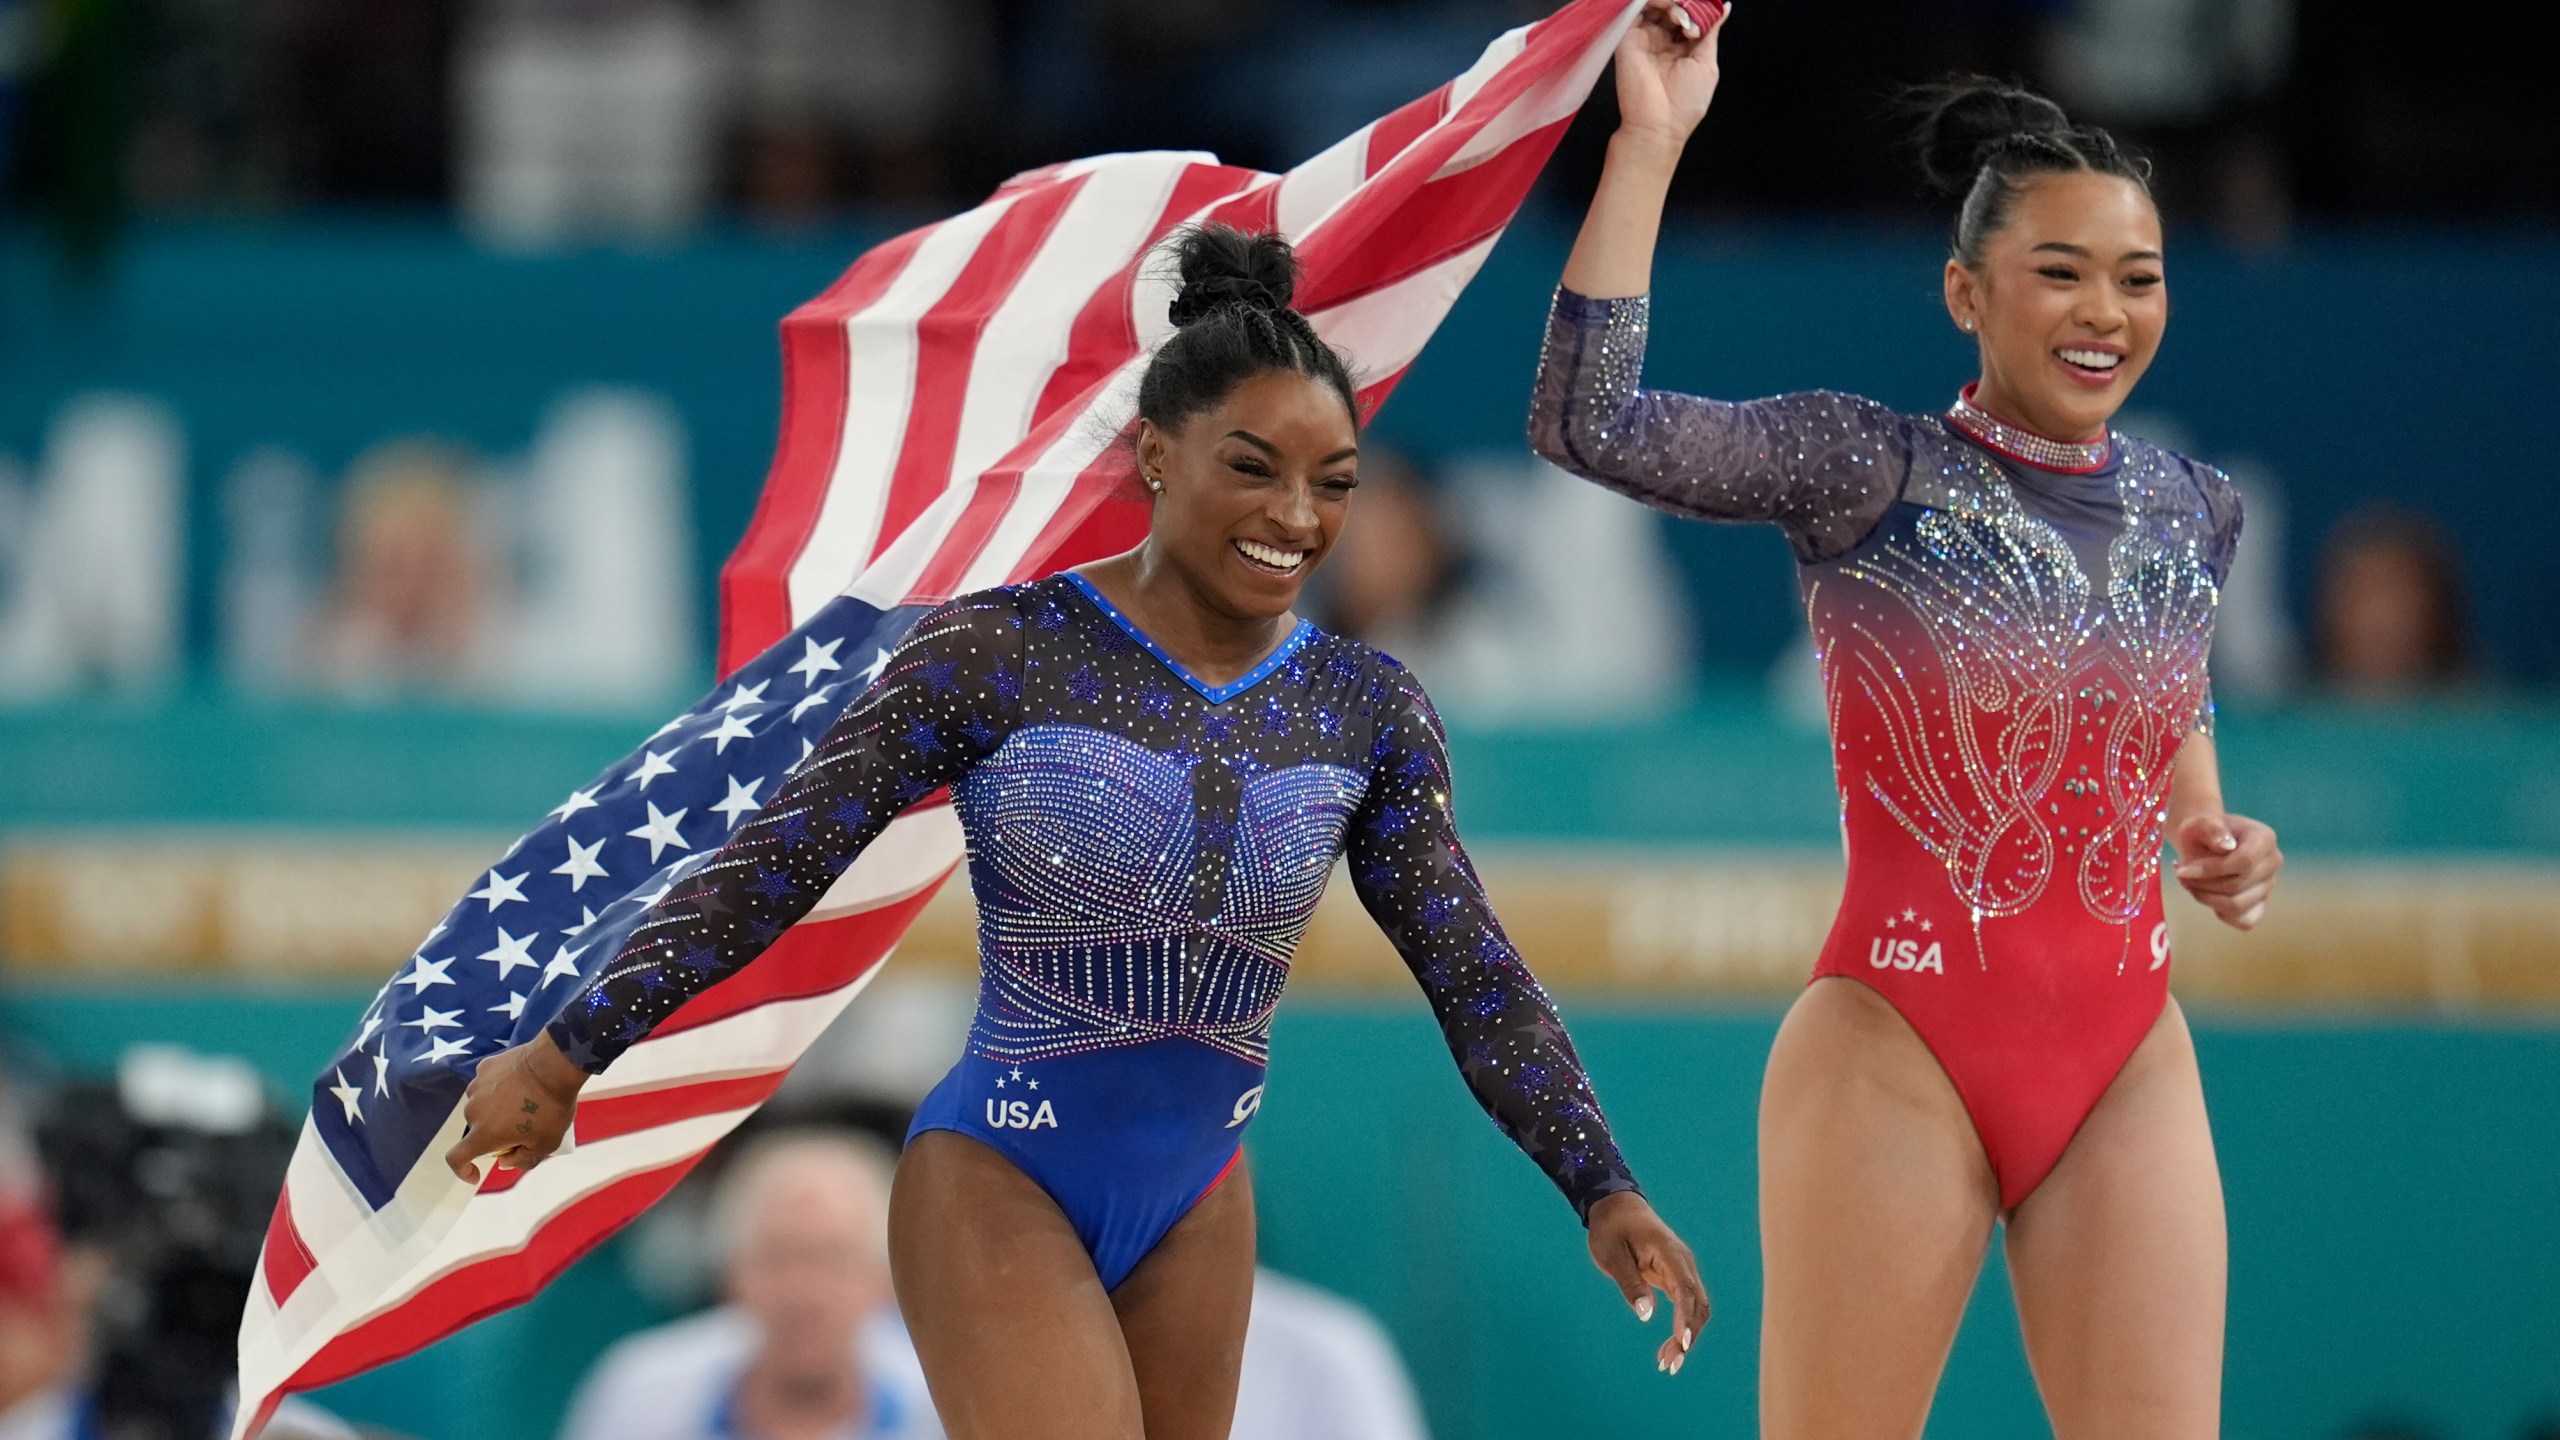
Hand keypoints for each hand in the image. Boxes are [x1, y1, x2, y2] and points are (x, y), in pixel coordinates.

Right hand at [442, 1032, 587, 1182]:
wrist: (555, 1064)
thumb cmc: (551, 1108)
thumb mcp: (545, 1144)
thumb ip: (522, 1160)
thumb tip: (505, 1160)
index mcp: (483, 1134)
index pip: (456, 1158)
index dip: (462, 1169)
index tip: (476, 1172)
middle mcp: (472, 1111)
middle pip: (478, 1129)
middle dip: (494, 1133)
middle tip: (522, 1126)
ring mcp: (476, 1087)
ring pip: (482, 1105)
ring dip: (496, 1109)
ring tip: (524, 1100)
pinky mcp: (485, 1067)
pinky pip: (487, 1083)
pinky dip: (499, 1087)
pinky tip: (520, 1082)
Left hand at [1584, 1190, 1709, 1374]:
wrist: (1617, 1207)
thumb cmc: (1612, 1228)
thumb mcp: (1611, 1255)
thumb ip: (1630, 1283)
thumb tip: (1647, 1314)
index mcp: (1668, 1252)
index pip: (1685, 1288)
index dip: (1686, 1317)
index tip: (1683, 1342)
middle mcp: (1682, 1262)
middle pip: (1697, 1304)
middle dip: (1688, 1336)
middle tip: (1670, 1364)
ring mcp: (1682, 1270)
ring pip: (1695, 1309)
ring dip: (1686, 1336)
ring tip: (1667, 1363)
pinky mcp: (1676, 1278)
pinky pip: (1686, 1306)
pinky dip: (1681, 1328)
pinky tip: (1669, 1347)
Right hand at [1614, 1, 1728, 153]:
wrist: (1658, 125)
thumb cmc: (1684, 103)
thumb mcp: (1707, 62)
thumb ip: (1711, 31)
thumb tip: (1723, 7)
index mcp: (1681, 46)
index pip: (1690, 14)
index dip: (1699, 8)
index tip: (1709, 9)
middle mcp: (1662, 39)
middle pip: (1673, 6)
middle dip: (1688, 5)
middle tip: (1695, 18)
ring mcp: (1644, 36)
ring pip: (1657, 4)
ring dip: (1676, 4)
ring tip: (1684, 19)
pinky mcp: (1628, 36)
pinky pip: (1638, 9)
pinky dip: (1659, 2)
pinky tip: (1673, 12)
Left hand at [2172, 811, 2282, 930]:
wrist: (2200, 842)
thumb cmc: (2199, 832)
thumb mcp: (2198, 824)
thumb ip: (2210, 829)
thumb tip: (2226, 846)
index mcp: (2264, 838)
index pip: (2244, 862)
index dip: (2210, 870)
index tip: (2181, 869)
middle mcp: (2272, 862)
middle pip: (2237, 886)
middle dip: (2202, 884)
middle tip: (2180, 873)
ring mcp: (2269, 884)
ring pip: (2237, 905)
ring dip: (2205, 898)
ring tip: (2188, 882)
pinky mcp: (2260, 904)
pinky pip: (2244, 921)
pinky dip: (2219, 912)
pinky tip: (2205, 895)